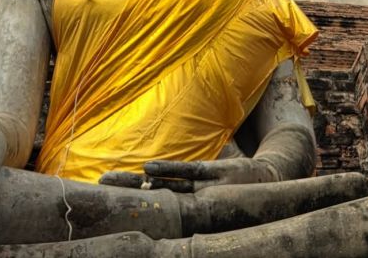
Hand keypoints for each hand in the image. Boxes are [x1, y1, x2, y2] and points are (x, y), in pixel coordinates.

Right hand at [99, 156, 278, 192]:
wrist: (271, 180)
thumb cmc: (240, 183)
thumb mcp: (212, 180)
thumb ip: (192, 176)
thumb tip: (169, 166)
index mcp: (189, 201)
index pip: (154, 199)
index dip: (129, 196)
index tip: (103, 192)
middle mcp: (191, 199)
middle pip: (151, 196)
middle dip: (124, 192)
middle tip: (97, 188)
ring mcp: (202, 188)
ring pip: (164, 187)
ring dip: (136, 184)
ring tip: (110, 180)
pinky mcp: (215, 174)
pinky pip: (187, 173)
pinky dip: (167, 171)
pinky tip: (146, 170)